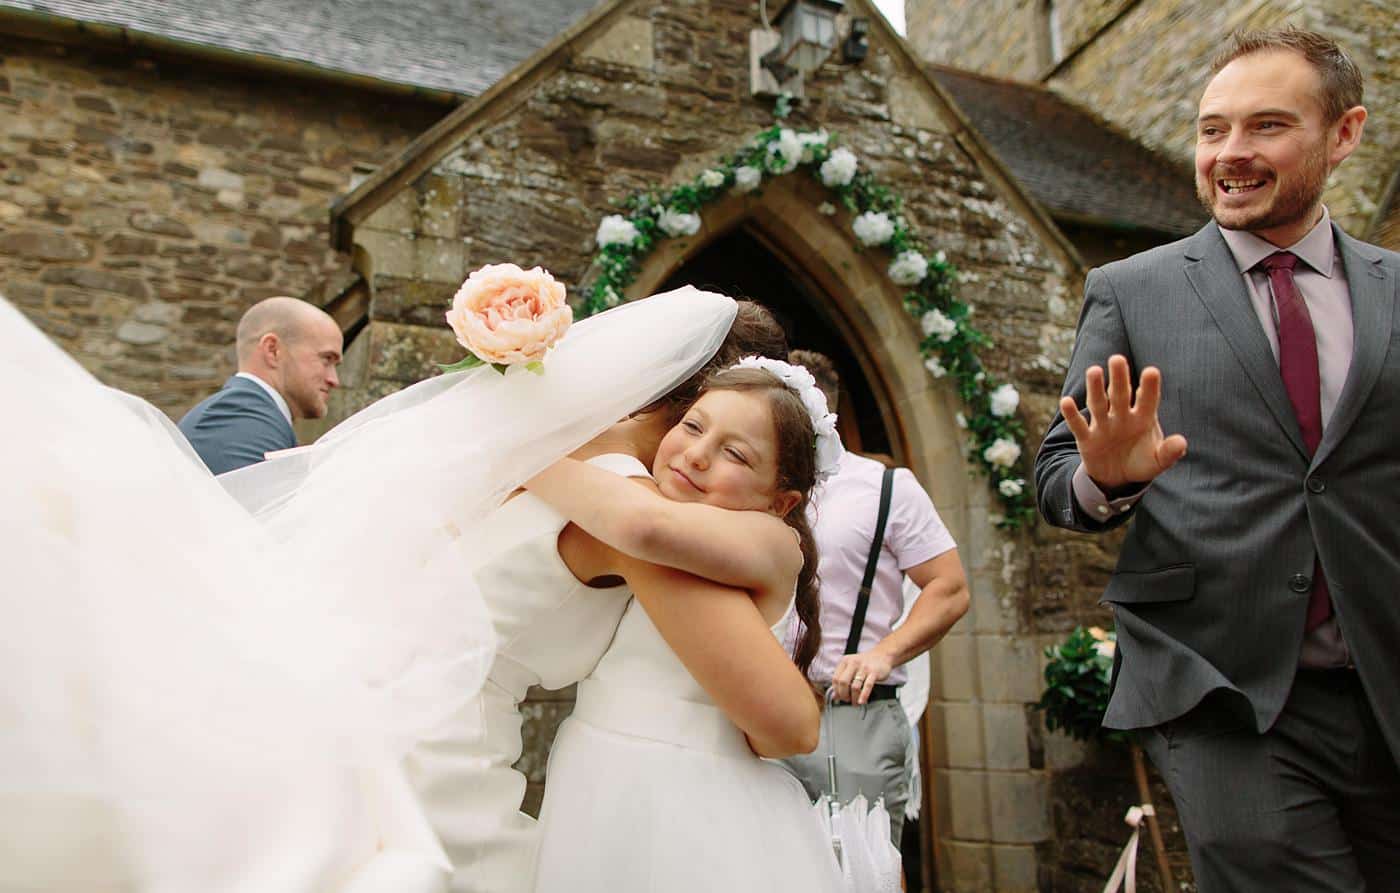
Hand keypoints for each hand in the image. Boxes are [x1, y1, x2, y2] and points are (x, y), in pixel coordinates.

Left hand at [831, 650, 894, 704]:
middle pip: (843, 682)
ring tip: (855, 703)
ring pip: (854, 686)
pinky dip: (863, 696)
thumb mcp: (851, 667)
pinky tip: (862, 701)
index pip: (835, 678)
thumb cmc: (865, 663)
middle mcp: (853, 663)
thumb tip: (835, 696)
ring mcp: (864, 667)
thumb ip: (842, 679)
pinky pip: (867, 686)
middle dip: (844, 695)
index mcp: (845, 661)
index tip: (839, 697)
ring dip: (854, 698)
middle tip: (847, 700)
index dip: (836, 690)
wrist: (882, 655)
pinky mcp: (874, 672)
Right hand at [1061, 355, 1187, 490]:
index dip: (1149, 387)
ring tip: (1094, 371)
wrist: (1117, 477)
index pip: (1147, 400)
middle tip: (1117, 359)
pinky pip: (1078, 425)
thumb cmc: (1140, 462)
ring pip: (1099, 404)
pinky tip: (1066, 401)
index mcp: (1143, 418)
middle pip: (1120, 394)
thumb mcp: (1157, 461)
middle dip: (1119, 378)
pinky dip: (1072, 414)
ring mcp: (1103, 425)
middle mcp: (1122, 416)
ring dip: (1095, 388)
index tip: (1151, 372)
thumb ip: (1169, 452)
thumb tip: (1182, 442)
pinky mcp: (1087, 439)